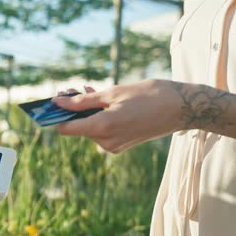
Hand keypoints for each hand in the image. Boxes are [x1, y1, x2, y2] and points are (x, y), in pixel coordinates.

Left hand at [52, 79, 181, 152]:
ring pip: (91, 128)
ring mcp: (114, 146)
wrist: (182, 108)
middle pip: (78, 127)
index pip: (66, 129)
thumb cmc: (148, 96)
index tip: (53, 102)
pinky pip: (103, 131)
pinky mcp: (122, 145)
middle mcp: (106, 142)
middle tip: (76, 89)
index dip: (57, 116)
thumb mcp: (113, 93)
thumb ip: (82, 101)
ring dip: (89, 111)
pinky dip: (101, 118)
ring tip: (95, 91)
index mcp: (102, 128)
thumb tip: (57, 103)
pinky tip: (107, 103)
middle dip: (75, 109)